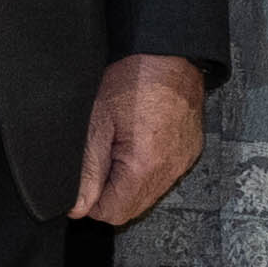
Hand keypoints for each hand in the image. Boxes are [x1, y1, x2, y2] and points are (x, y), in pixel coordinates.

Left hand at [71, 53, 210, 225]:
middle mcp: (169, 171)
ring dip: (129, 181)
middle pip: (132, 207)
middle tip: (99, 158)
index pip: (113, 213)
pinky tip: (137, 141)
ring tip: (118, 145)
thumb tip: (77, 207)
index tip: (84, 179)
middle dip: (110, 192)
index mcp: (144, 167)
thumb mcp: (97, 122)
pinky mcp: (190, 152)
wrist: (169, 53)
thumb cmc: (134, 79)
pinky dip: (147, 168)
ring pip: (148, 193)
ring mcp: (182, 162)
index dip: (91, 202)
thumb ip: (87, 170)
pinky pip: (164, 176)